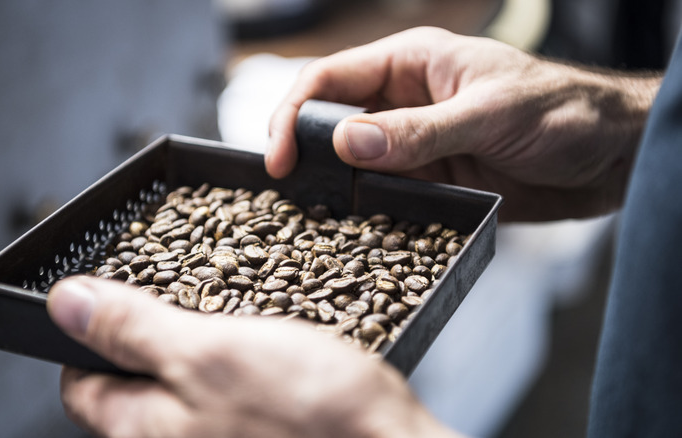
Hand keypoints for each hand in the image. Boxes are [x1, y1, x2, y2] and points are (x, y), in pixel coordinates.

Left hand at [47, 276, 460, 437]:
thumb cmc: (313, 419)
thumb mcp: (211, 352)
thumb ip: (133, 330)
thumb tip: (66, 305)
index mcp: (143, 430)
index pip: (82, 384)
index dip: (89, 334)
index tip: (109, 298)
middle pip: (136, 386)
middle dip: (154, 335)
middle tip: (186, 298)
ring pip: (188, 389)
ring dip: (205, 346)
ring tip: (236, 317)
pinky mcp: (259, 436)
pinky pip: (230, 398)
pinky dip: (240, 366)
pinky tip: (270, 349)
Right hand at [266, 27, 660, 220]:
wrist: (608, 155)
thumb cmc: (562, 110)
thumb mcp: (488, 113)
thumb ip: (417, 132)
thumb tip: (347, 143)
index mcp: (412, 64)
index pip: (331, 79)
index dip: (294, 114)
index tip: (279, 157)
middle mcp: (403, 102)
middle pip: (331, 122)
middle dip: (303, 151)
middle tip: (286, 189)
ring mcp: (413, 144)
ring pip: (352, 163)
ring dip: (333, 186)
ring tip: (311, 214)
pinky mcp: (428, 180)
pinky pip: (383, 195)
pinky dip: (365, 211)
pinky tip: (355, 228)